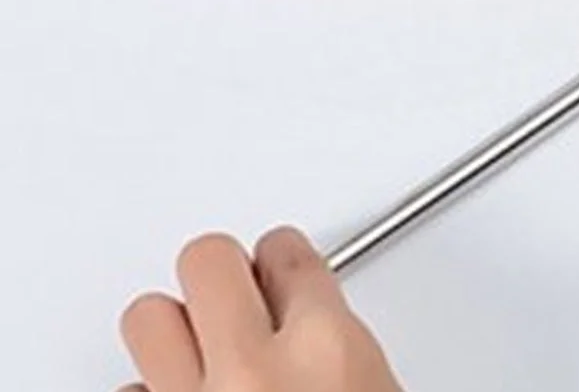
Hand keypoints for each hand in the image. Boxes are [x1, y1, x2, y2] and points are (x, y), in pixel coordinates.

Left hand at [119, 229, 403, 391]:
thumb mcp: (377, 388)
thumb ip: (339, 351)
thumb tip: (316, 335)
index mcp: (327, 350)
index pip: (290, 255)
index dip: (284, 257)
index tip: (282, 263)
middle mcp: (252, 371)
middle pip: (207, 259)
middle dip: (222, 272)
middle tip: (237, 290)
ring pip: (148, 318)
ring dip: (173, 328)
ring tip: (196, 341)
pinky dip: (149, 391)